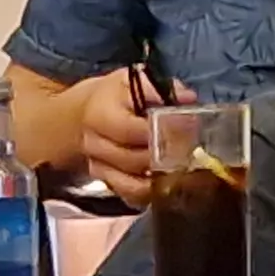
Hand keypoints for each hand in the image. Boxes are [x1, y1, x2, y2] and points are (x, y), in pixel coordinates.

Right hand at [73, 67, 189, 205]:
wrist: (82, 115)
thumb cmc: (114, 97)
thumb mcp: (132, 81)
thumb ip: (159, 89)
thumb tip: (188, 99)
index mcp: (100, 114)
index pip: (134, 130)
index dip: (165, 130)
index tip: (190, 127)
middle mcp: (95, 144)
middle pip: (135, 159)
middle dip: (167, 157)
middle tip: (192, 150)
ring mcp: (98, 166)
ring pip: (133, 183)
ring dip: (161, 178)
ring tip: (183, 167)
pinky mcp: (104, 181)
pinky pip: (130, 194)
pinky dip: (150, 192)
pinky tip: (167, 183)